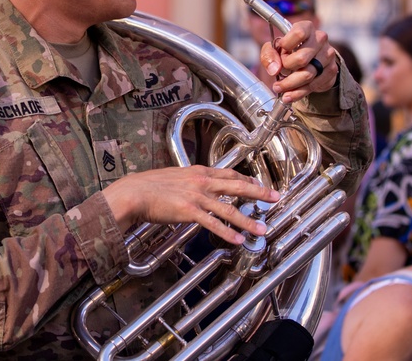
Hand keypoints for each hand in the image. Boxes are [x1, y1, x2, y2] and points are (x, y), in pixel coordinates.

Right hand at [102, 165, 279, 245]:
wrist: (135, 192)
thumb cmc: (150, 186)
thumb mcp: (174, 176)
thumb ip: (189, 181)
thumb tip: (196, 186)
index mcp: (198, 172)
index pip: (229, 174)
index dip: (247, 180)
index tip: (259, 184)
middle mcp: (202, 182)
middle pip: (237, 186)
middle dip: (259, 192)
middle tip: (276, 197)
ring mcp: (197, 197)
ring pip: (229, 209)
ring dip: (248, 220)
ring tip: (261, 228)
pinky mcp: (190, 212)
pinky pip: (213, 224)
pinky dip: (227, 232)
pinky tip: (237, 239)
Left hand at [259, 20, 337, 102]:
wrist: (308, 59)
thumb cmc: (288, 50)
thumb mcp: (274, 48)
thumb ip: (269, 55)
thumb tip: (274, 70)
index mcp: (306, 27)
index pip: (299, 33)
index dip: (286, 45)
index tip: (280, 52)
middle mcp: (320, 39)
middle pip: (302, 59)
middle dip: (286, 69)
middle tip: (278, 74)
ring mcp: (328, 54)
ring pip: (308, 74)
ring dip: (290, 85)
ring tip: (279, 88)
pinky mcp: (332, 70)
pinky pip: (315, 85)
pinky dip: (299, 92)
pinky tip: (289, 95)